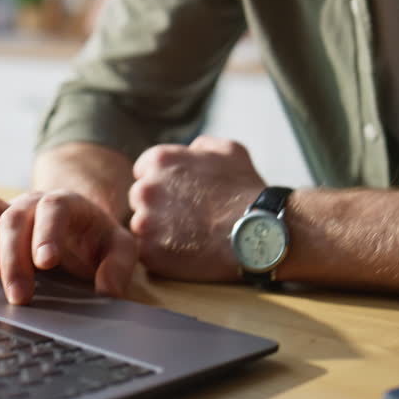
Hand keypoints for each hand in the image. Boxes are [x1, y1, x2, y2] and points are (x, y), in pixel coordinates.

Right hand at [0, 190, 137, 304]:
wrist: (74, 223)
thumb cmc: (95, 239)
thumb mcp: (119, 248)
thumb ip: (119, 265)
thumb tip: (107, 291)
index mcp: (68, 204)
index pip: (53, 208)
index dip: (47, 233)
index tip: (45, 263)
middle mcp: (31, 202)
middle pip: (13, 217)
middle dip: (13, 258)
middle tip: (18, 295)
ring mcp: (5, 208)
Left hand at [128, 136, 264, 280]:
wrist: (259, 233)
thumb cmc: (246, 191)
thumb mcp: (229, 151)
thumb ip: (201, 146)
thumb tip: (190, 150)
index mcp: (160, 160)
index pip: (143, 170)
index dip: (162, 182)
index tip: (179, 195)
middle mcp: (146, 188)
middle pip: (139, 198)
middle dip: (157, 205)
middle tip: (185, 217)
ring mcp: (145, 221)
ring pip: (141, 225)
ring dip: (157, 230)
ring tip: (187, 236)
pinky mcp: (148, 251)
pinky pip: (146, 250)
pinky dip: (160, 253)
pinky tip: (184, 252)